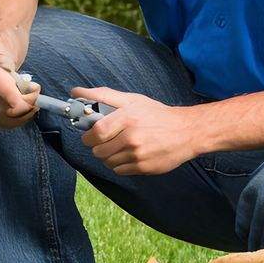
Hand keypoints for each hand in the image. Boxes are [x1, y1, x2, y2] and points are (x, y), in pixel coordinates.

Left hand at [74, 87, 205, 174]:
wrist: (187, 132)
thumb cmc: (156, 115)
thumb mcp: (131, 100)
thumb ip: (102, 96)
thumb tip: (76, 92)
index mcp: (128, 117)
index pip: (96, 131)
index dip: (89, 135)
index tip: (90, 134)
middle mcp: (132, 137)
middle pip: (98, 150)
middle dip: (98, 146)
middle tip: (107, 140)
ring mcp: (138, 154)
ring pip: (107, 162)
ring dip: (109, 156)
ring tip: (120, 147)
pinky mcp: (144, 168)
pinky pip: (119, 171)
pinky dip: (120, 165)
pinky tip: (129, 155)